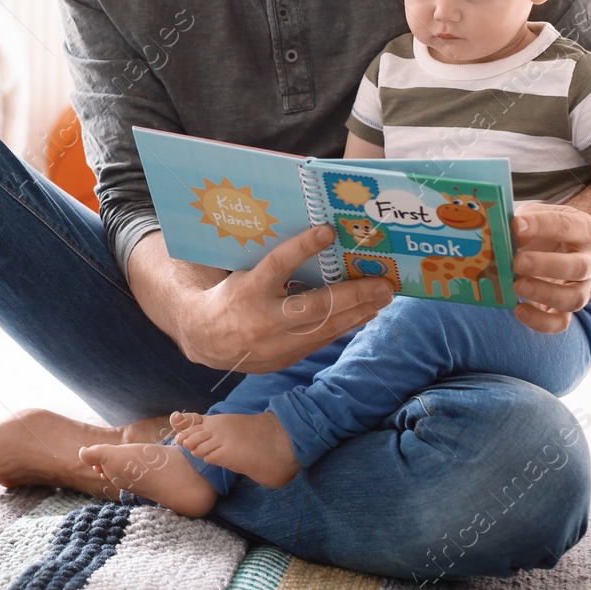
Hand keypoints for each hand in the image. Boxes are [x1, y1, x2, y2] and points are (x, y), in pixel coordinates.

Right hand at [182, 225, 394, 373]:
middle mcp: (263, 318)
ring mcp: (276, 343)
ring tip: (382, 298)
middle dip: (353, 294)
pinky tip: (365, 314)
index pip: (277, 265)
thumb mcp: (245, 275)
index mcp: (248, 290)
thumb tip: (319, 245)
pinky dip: (346, 326)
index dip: (303, 247)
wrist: (207, 340)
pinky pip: (322, 341)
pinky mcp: (285, 359)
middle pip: (315, 305)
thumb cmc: (233, 297)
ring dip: (358, 312)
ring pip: (325, 327)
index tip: (328, 231)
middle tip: (383, 283)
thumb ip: (275, 267)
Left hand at [510, 200, 590, 333]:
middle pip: (579, 267)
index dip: (540, 225)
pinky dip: (540, 321)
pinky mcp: (567, 309)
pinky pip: (561, 322)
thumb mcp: (535, 216)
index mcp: (584, 230)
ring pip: (574, 299)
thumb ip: (521, 223)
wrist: (562, 245)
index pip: (565, 226)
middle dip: (546, 265)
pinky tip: (518, 309)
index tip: (515, 225)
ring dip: (544, 294)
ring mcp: (582, 288)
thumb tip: (498, 233)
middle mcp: (589, 261)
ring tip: (516, 285)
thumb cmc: (544, 229)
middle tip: (517, 262)